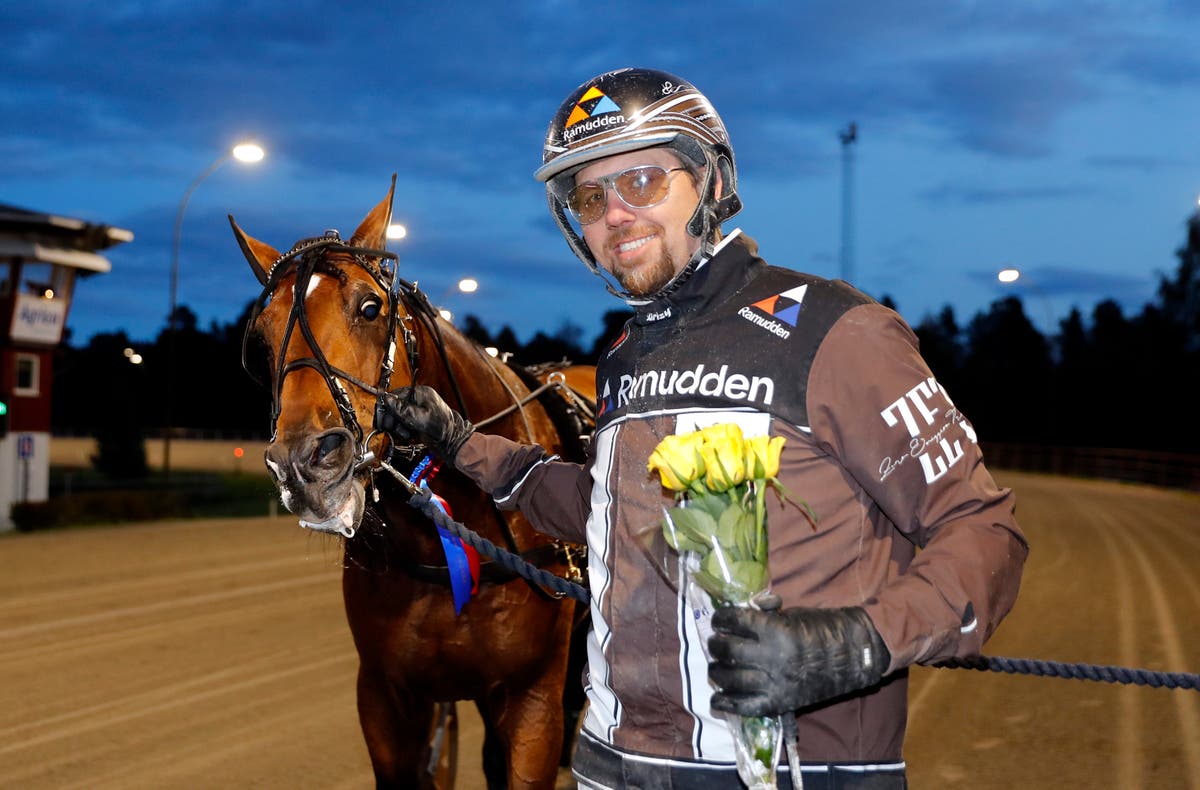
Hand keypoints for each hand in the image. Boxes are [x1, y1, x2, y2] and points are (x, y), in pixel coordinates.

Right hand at [374, 385, 473, 461]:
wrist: (452, 442)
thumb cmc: (442, 428)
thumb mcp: (419, 417)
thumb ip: (402, 409)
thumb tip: (388, 399)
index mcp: (421, 393)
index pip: (397, 395)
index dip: (388, 406)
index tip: (382, 417)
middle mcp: (419, 400)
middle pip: (396, 406)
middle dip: (393, 418)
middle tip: (391, 428)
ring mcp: (418, 410)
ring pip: (398, 416)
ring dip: (398, 426)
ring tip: (404, 433)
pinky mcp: (417, 421)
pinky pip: (403, 423)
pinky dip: (403, 430)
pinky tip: (408, 435)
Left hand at [707, 605, 888, 716]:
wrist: (854, 657)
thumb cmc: (823, 630)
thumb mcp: (793, 615)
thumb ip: (766, 615)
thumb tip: (744, 611)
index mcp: (776, 630)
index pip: (735, 621)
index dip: (722, 618)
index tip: (720, 619)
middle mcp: (771, 657)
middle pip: (728, 651)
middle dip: (716, 646)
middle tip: (715, 643)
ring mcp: (774, 683)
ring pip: (731, 680)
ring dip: (717, 673)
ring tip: (716, 668)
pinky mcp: (779, 703)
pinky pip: (745, 707)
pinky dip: (727, 704)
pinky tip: (718, 699)